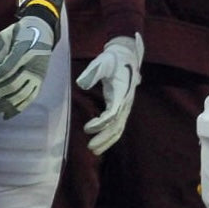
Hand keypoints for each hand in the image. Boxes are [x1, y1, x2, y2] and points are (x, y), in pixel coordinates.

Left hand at [0, 14, 56, 118]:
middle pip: (12, 85)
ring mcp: (38, 75)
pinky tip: (5, 116)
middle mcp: (32, 65)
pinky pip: (30, 98)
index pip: (5, 69)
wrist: (43, 30)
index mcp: (23, 50)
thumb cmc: (20, 32)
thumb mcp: (5, 34)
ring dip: (3, 106)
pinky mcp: (41, 81)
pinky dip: (18, 109)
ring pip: (21, 95)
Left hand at [76, 34, 142, 154]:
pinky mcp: (122, 107)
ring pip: (119, 128)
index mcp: (122, 92)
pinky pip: (118, 125)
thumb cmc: (113, 59)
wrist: (128, 57)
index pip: (113, 113)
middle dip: (104, 138)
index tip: (86, 128)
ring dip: (107, 140)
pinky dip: (110, 136)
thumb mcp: (102, 61)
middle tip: (90, 148)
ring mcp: (125, 106)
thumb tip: (80, 84)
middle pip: (117, 126)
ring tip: (94, 150)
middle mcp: (126, 102)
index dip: (100, 123)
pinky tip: (101, 142)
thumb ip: (92, 72)